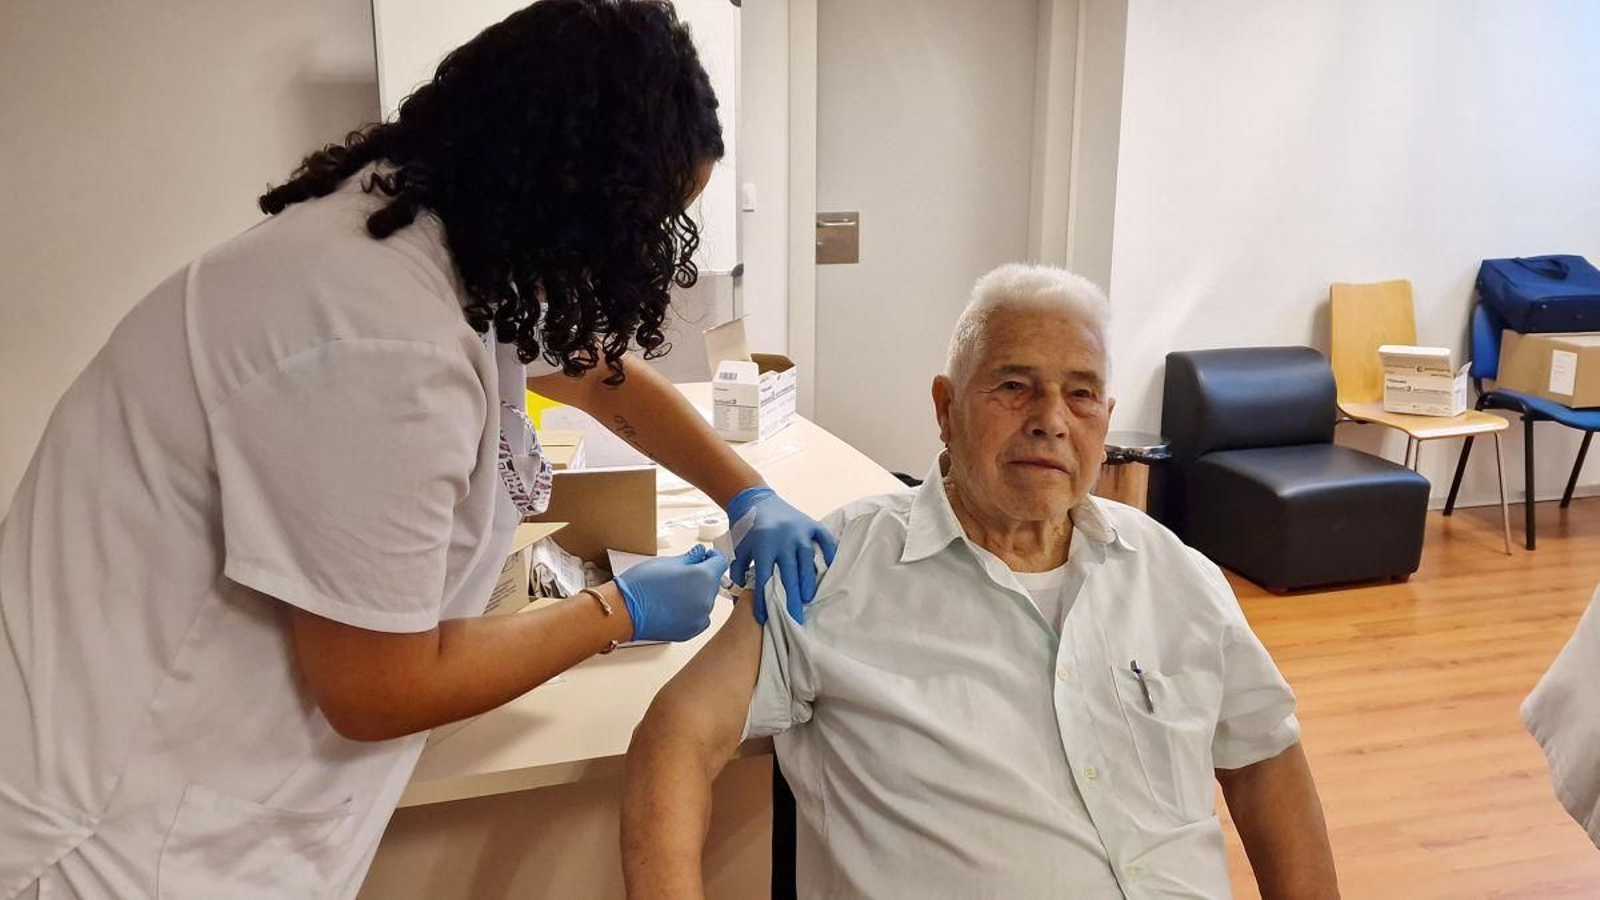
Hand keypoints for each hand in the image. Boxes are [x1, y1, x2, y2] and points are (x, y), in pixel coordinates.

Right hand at [614, 546, 729, 642]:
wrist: (625, 611)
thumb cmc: (642, 584)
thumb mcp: (668, 562)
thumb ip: (691, 557)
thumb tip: (701, 554)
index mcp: (703, 577)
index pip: (720, 563)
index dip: (712, 557)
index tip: (703, 557)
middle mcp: (706, 599)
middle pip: (713, 583)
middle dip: (702, 576)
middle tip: (681, 575)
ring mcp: (700, 617)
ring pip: (706, 600)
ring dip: (697, 595)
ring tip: (674, 592)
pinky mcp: (692, 631)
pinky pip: (699, 616)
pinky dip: (692, 611)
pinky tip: (674, 606)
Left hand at [726, 487, 838, 624]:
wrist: (754, 499)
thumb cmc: (746, 529)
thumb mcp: (739, 549)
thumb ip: (739, 571)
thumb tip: (742, 596)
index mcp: (763, 546)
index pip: (764, 578)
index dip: (764, 600)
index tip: (764, 618)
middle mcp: (783, 540)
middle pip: (789, 574)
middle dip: (791, 598)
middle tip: (795, 617)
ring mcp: (799, 531)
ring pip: (807, 560)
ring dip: (808, 580)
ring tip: (808, 598)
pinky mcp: (810, 524)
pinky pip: (824, 539)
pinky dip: (829, 552)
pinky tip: (831, 568)